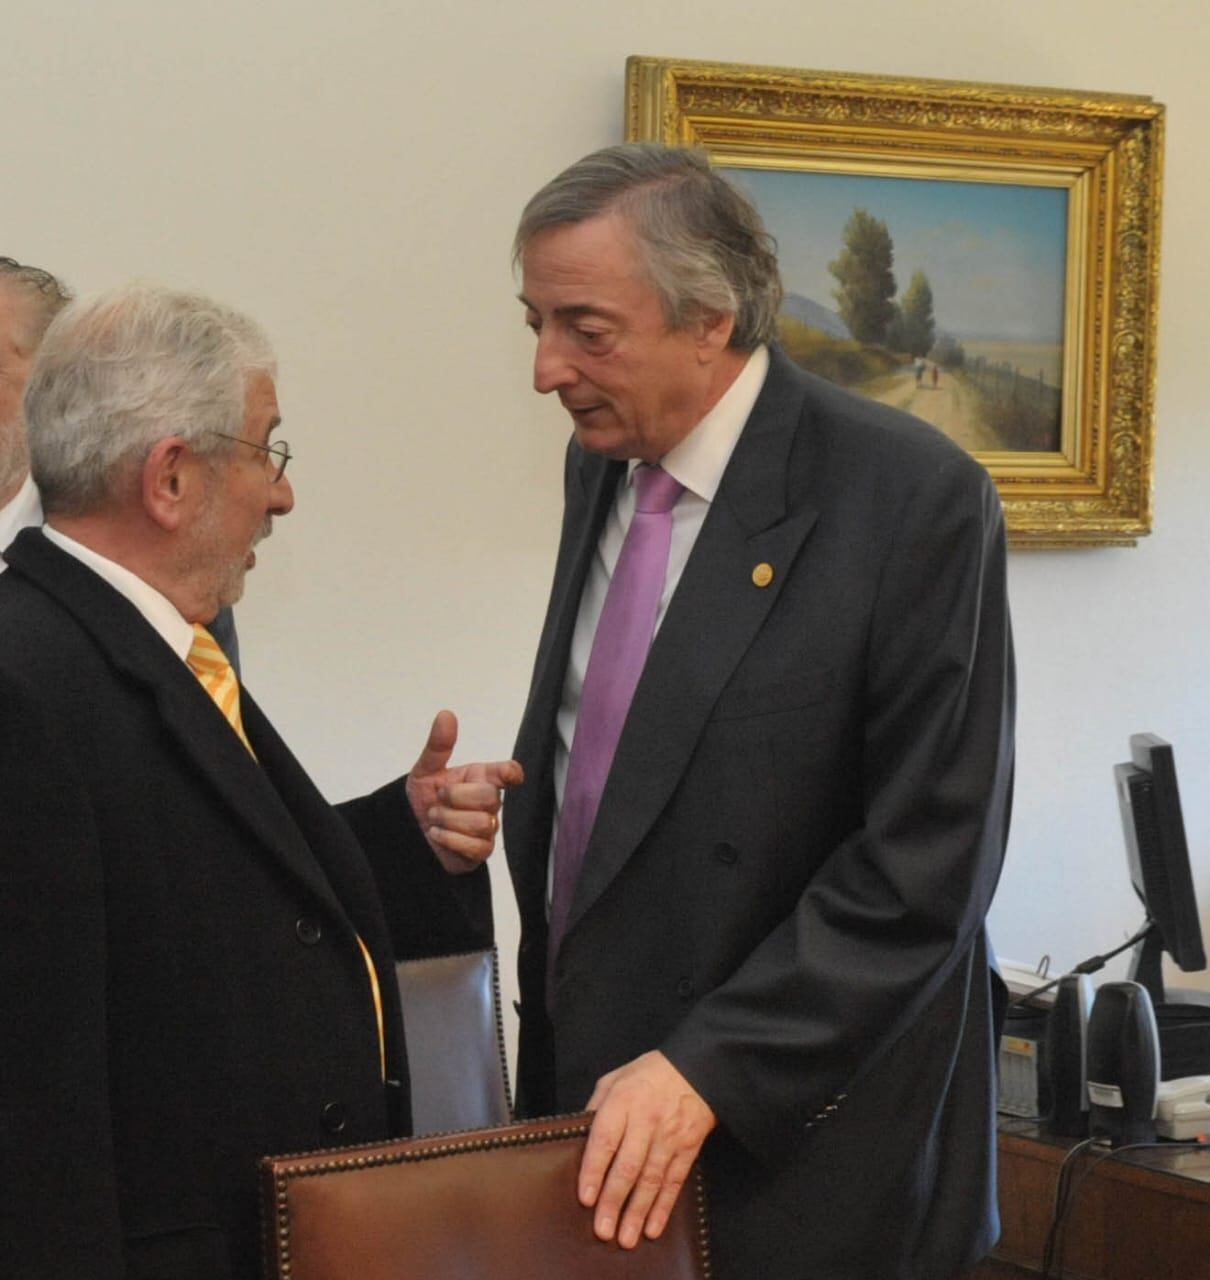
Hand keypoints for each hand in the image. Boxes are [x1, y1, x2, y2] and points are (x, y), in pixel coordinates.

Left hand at [404, 710, 522, 873]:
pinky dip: (449, 839)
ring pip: (481, 823)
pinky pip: (476, 846)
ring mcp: (488, 827)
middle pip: (489, 797)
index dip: (511, 773)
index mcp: (480, 777)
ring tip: (435, 820)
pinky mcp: (482, 850)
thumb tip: (446, 715)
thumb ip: (438, 745)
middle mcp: (489, 801)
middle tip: (437, 801)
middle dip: (455, 799)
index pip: (507, 772)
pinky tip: (438, 835)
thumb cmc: (425, 797)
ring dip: (448, 821)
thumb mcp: (425, 770)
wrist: (409, 830)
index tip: (510, 776)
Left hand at [580, 1051, 715, 1248]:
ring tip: (626, 1238)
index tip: (585, 1199)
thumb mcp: (616, 1078)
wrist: (697, 1069)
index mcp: (624, 1100)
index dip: (594, 1171)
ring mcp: (669, 1137)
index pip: (605, 1140)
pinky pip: (674, 1182)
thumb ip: (596, 1105)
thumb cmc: (648, 1074)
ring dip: (638, 1212)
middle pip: (628, 1166)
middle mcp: (646, 1121)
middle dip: (614, 1201)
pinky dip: (664, 1207)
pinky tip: (653, 1227)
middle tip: (603, 1231)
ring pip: (651, 1180)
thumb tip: (579, 1136)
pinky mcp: (687, 1149)